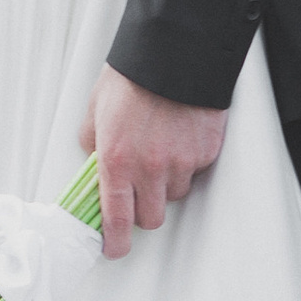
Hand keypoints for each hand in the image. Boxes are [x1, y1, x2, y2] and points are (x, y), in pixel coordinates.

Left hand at [81, 65, 227, 259]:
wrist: (173, 52)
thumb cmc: (132, 77)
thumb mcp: (96, 111)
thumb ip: (94, 145)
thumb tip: (96, 166)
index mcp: (117, 160)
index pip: (116, 219)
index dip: (115, 241)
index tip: (114, 248)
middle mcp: (150, 168)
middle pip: (152, 218)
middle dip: (145, 208)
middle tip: (140, 188)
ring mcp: (182, 162)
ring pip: (175, 194)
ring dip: (167, 182)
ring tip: (161, 147)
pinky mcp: (206, 152)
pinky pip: (196, 171)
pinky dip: (188, 162)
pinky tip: (179, 135)